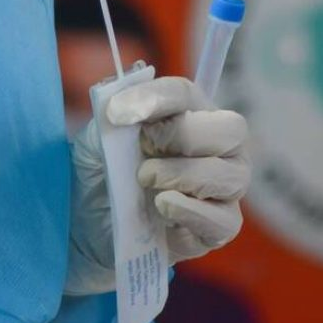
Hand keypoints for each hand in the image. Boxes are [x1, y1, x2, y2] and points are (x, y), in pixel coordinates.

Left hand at [65, 77, 249, 294]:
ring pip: (229, 174)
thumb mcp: (98, 139)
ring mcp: (227, 188)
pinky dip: (189, 212)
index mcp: (194, 113)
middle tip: (145, 151)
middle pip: (230, 128)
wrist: (92, 225)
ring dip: (182, 174)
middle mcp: (222, 147)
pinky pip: (221, 220)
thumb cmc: (105, 172)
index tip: (116, 113)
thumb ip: (109, 114)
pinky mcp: (221, 227)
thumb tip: (117, 94)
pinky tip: (161, 208)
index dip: (154, 99)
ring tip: (145, 180)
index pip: (185, 94)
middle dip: (183, 136)